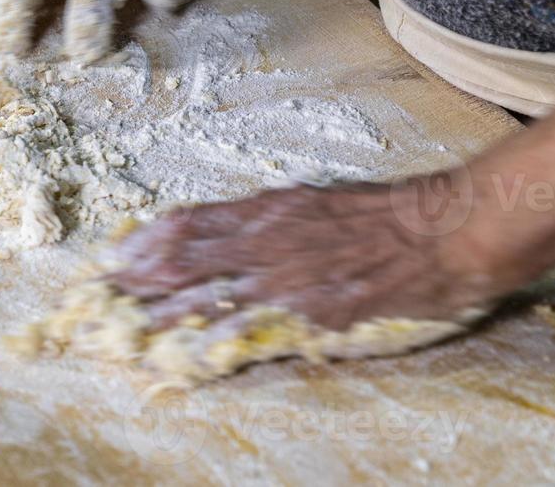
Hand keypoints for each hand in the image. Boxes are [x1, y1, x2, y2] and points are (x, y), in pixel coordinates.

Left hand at [102, 177, 507, 331]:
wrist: (450, 227)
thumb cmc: (395, 213)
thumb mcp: (325, 204)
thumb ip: (284, 222)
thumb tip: (250, 235)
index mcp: (273, 207)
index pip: (194, 220)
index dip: (151, 239)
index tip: (118, 254)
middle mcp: (271, 235)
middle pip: (187, 254)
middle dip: (141, 275)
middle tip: (103, 291)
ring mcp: (291, 272)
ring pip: (209, 290)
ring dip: (165, 310)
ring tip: (127, 325)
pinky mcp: (315, 306)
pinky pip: (255, 322)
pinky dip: (217, 335)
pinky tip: (189, 349)